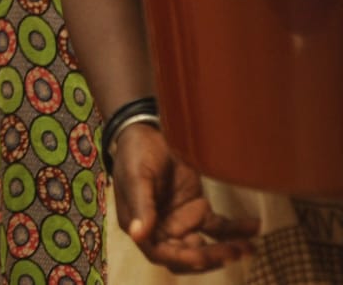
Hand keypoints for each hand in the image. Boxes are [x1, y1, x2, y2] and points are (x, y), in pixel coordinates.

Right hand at [111, 124, 257, 272]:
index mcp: (142, 225)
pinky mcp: (198, 210)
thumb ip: (141, 207)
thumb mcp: (136, 178)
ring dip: (225, 250)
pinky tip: (254, 227)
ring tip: (247, 249)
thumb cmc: (135, 153)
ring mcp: (182, 220)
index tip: (201, 256)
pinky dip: (237, 231)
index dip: (181, 259)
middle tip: (232, 252)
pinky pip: (219, 227)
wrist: (149, 130)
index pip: (161, 253)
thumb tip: (137, 235)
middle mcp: (162, 229)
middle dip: (209, 258)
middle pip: (187, 254)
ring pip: (206, 246)